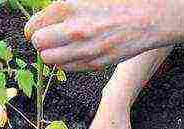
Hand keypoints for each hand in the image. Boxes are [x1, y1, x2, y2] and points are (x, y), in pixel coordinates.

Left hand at [24, 0, 183, 70]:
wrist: (150, 17)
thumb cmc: (122, 1)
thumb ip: (65, 6)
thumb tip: (50, 16)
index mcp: (68, 6)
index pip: (33, 28)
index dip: (34, 29)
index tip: (40, 29)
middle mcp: (74, 30)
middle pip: (39, 45)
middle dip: (42, 42)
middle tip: (51, 37)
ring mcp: (86, 49)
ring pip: (51, 60)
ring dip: (53, 54)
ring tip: (63, 46)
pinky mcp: (97, 63)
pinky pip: (69, 68)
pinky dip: (68, 62)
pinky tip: (77, 52)